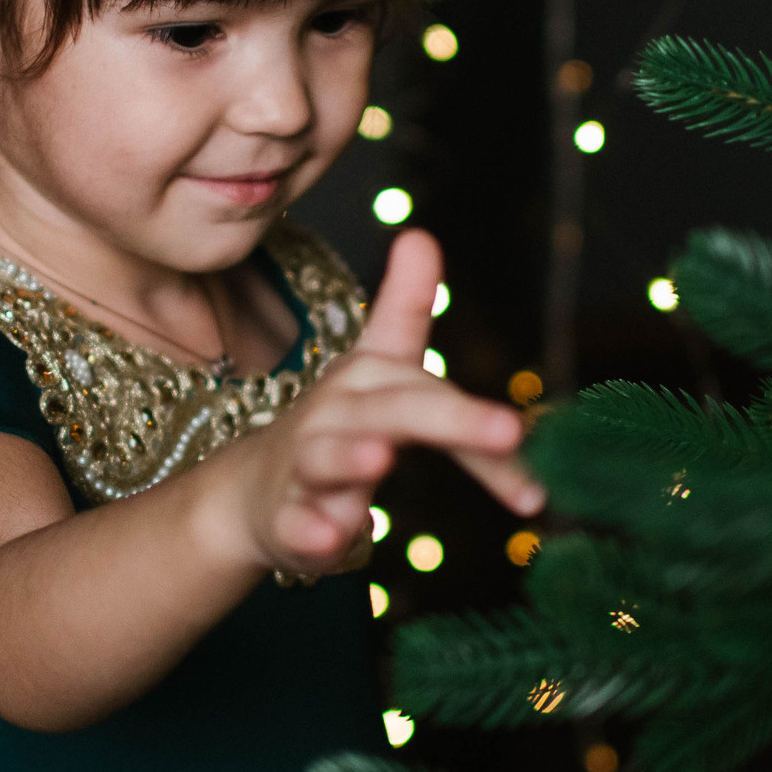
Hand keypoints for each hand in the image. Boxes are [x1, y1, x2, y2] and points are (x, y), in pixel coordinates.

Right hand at [230, 228, 542, 576]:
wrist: (253, 493)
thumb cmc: (336, 429)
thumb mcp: (374, 369)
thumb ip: (404, 309)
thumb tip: (420, 234)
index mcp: (370, 381)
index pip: (432, 389)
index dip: (474, 406)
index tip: (519, 423)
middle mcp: (337, 414)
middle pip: (395, 410)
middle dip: (451, 419)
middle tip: (508, 430)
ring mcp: (306, 466)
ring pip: (328, 457)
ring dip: (353, 455)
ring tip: (381, 458)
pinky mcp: (285, 517)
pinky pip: (296, 524)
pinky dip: (310, 530)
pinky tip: (331, 537)